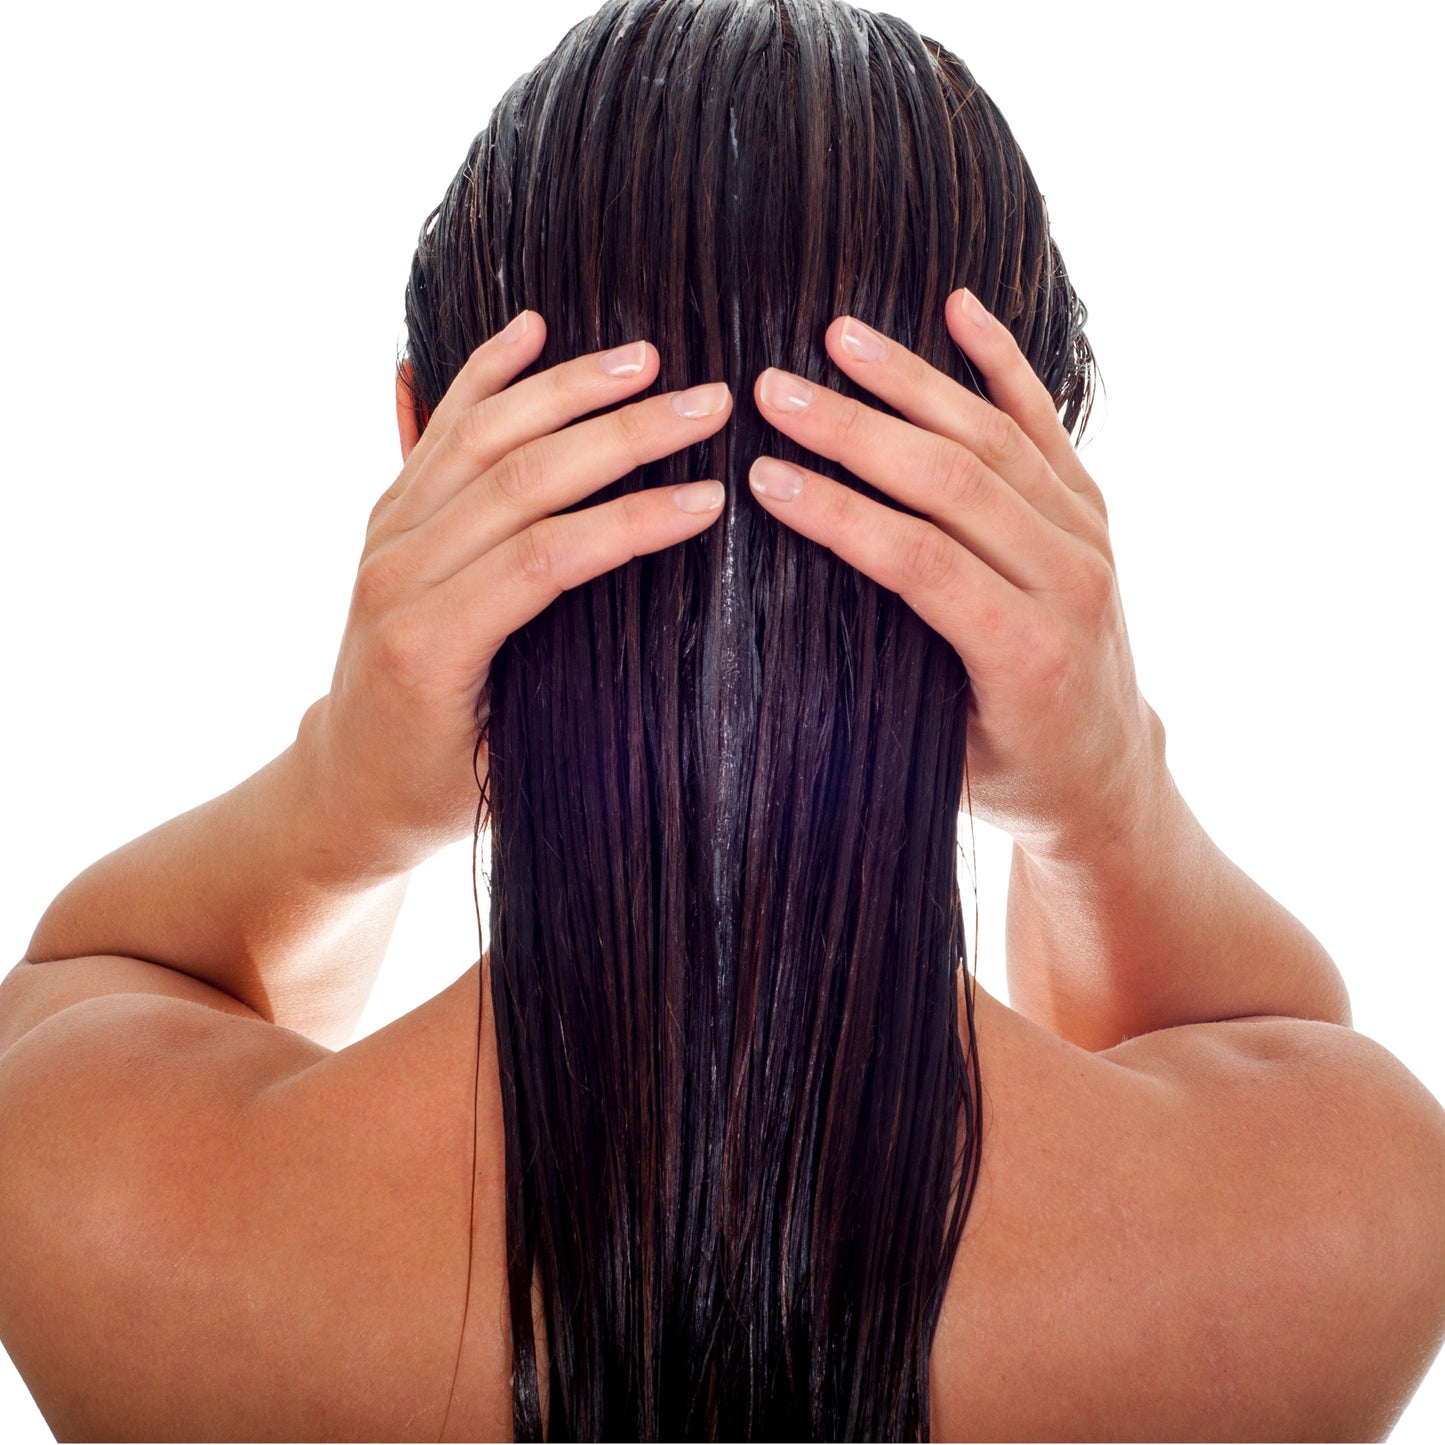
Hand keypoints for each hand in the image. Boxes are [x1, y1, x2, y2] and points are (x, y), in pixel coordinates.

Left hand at [303, 312, 730, 869]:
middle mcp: (398, 575)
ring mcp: (387, 537)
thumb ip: (565, 698)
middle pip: (520, 479)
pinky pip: (439, 431)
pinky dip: (483, 374)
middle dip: (622, 436)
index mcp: (431, 643)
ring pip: (482, 438)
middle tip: (707, 406)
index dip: (632, 522)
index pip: (546, 557)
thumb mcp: (509, 767)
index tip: (710, 499)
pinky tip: (529, 329)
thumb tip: (667, 648)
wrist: (346, 780)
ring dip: (567, 390)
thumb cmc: (438, 787)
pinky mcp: (388, 517)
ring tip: (645, 359)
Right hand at [747, 288, 1163, 860]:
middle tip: (775, 391)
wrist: (1108, 774)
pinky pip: (1045, 425)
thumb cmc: (1011, 774)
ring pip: (994, 438)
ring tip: (838, 335)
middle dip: (856, 430)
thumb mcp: (940, 752)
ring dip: (911, 381)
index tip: (765, 476)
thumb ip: (889, 678)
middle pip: (954, 482)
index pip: (919, 559)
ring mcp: (1088, 538)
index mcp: (1027, 652)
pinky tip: (959, 308)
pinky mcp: (1092, 512)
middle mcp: (1070, 582)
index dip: (839, 513)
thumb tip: (788, 611)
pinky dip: (1004, 361)